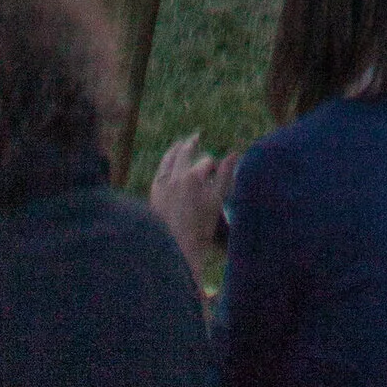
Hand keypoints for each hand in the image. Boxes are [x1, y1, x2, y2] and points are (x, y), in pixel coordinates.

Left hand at [148, 134, 234, 279]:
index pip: (206, 161)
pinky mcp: (153, 194)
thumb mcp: (217, 202)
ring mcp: (162, 184)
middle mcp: (175, 176)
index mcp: (192, 177)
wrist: (176, 250)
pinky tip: (167, 164)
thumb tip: (233, 153)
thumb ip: (224, 176)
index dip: (214, 166)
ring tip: (180, 143)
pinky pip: (159, 172)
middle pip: (184, 152)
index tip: (217, 174)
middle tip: (196, 136)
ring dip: (175, 149)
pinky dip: (164, 164)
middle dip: (191, 144)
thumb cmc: (201, 228)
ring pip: (167, 159)